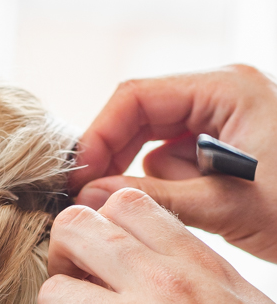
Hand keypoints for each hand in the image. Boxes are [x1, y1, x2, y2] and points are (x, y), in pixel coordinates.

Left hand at [38, 188, 276, 303]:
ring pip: (50, 295)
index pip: (124, 204)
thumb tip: (163, 277)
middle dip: (62, 261)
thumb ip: (200, 280)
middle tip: (75, 299)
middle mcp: (159, 285)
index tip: (103, 264)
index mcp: (196, 263)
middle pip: (71, 231)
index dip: (101, 229)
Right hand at [73, 65, 276, 262]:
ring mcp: (224, 125)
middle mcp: (221, 97)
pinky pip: (178, 168)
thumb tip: (87, 198)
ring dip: (153, 184)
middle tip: (90, 202)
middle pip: (141, 119)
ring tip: (179, 214)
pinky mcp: (226, 153)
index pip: (136, 98)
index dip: (98, 136)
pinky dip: (173, 193)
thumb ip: (153, 199)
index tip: (77, 180)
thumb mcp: (227, 205)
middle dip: (118, 160)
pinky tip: (196, 214)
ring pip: (157, 149)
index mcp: (225, 88)